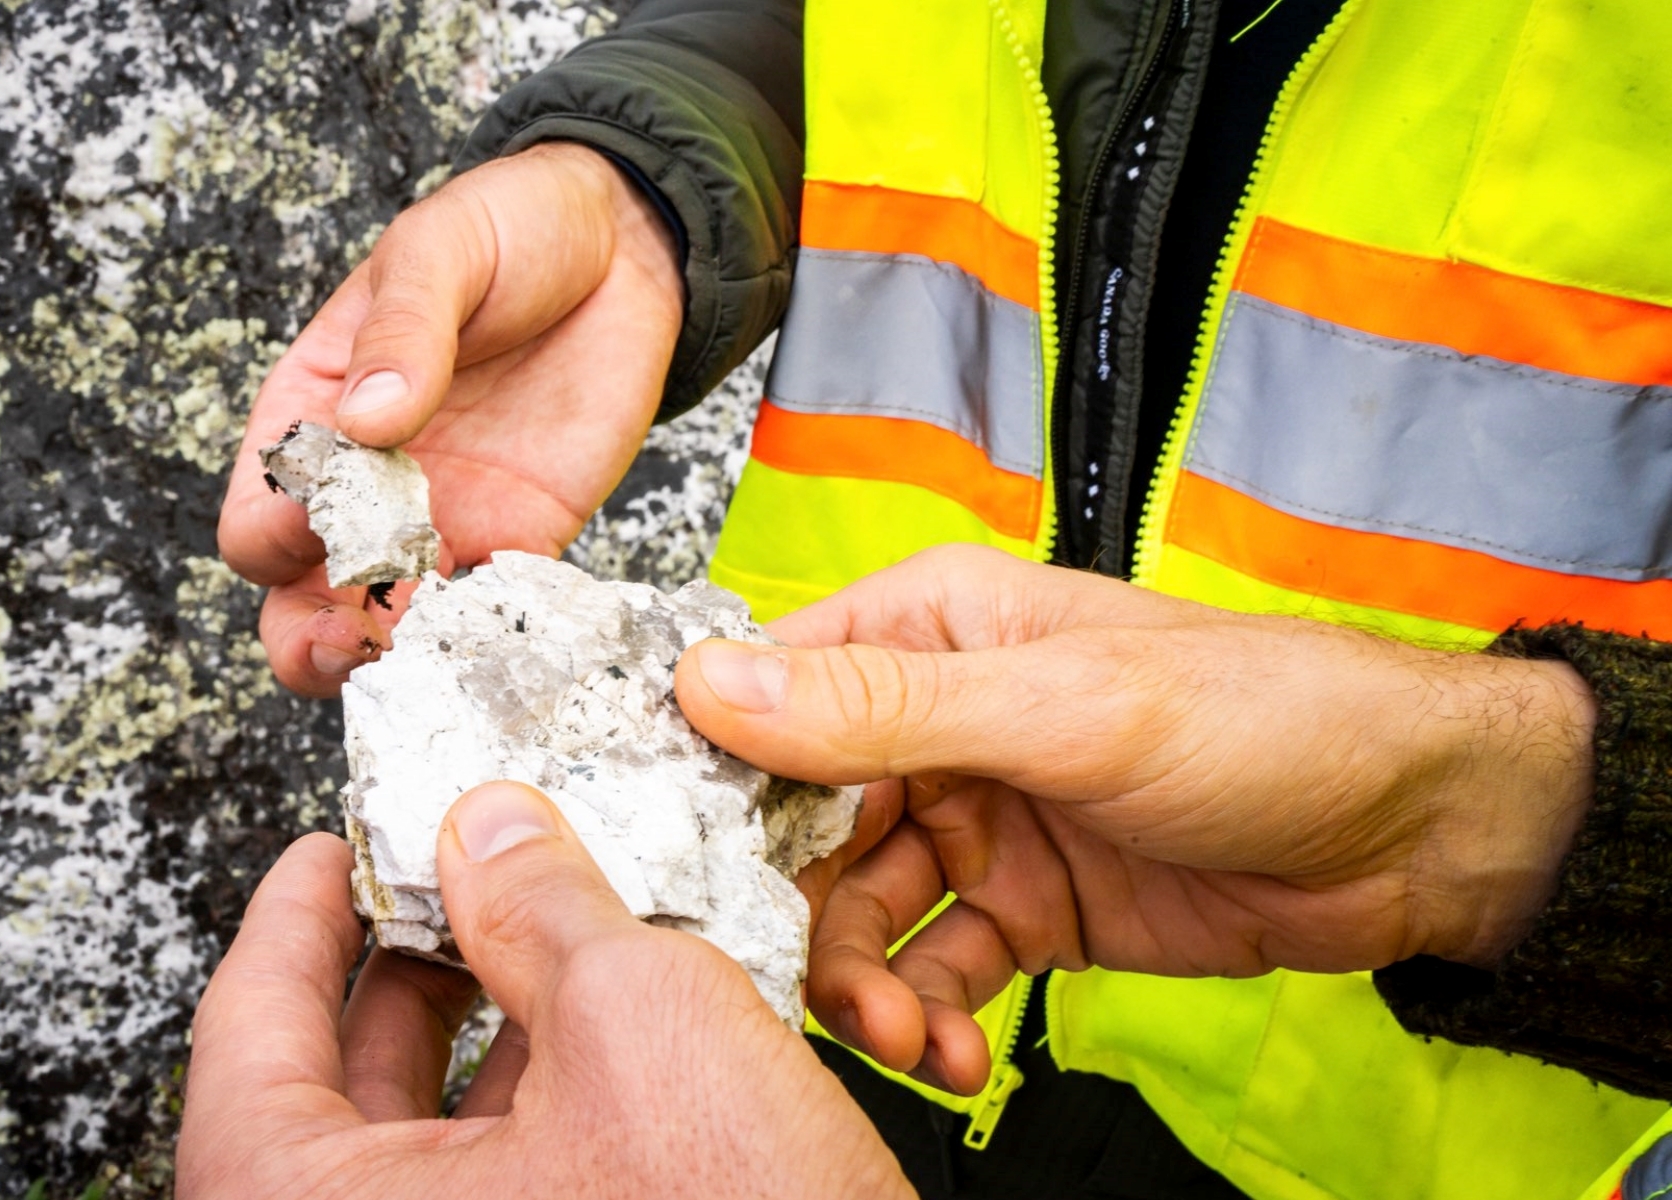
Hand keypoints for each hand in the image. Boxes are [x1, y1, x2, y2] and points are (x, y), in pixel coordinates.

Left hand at [177, 783, 912, 1199]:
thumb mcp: (635, 1023)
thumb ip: (541, 905)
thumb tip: (491, 833)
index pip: (246, 1034)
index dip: (292, 916)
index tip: (321, 857)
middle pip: (325, 1093)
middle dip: (396, 965)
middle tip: (438, 882)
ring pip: (413, 1148)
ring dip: (470, 1032)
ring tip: (529, 942)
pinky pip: (485, 1195)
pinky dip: (520, 1110)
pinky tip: (587, 1043)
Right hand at [218, 143, 683, 694]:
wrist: (624, 243)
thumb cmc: (507, 230)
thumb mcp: (439, 254)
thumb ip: (403, 334)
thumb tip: (365, 418)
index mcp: (312, 413)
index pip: (258, 514)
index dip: (275, 536)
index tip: (322, 520)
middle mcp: (366, 486)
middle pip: (302, 600)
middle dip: (310, 639)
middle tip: (350, 641)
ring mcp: (444, 519)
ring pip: (389, 626)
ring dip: (397, 652)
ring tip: (429, 645)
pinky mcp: (524, 535)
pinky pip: (492, 612)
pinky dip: (489, 635)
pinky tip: (508, 628)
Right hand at [671, 545, 1596, 1095]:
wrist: (1417, 830)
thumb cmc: (1265, 714)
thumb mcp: (1065, 706)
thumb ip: (886, 708)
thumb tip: (714, 686)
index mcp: (933, 628)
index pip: (773, 691)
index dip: (716, 776)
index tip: (677, 863)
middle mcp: (938, 721)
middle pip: (800, 824)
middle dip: (798, 914)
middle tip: (823, 985)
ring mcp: (980, 821)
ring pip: (861, 913)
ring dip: (864, 985)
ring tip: (905, 1040)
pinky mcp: (1024, 909)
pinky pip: (936, 971)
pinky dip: (929, 1019)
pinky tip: (953, 1056)